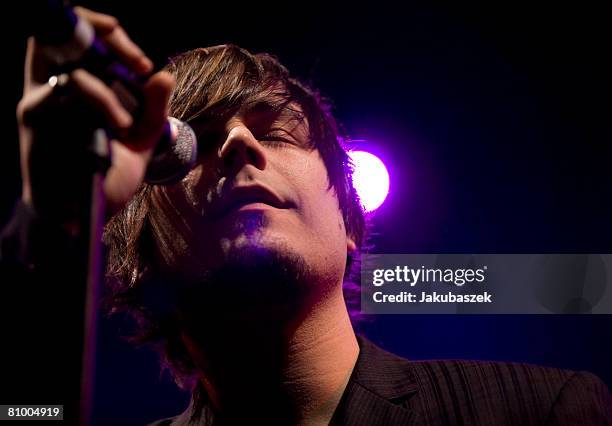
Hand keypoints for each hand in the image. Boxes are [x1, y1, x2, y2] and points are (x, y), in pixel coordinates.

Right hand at [16, 7, 174, 226]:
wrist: (84, 216)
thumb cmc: (105, 174)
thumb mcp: (140, 140)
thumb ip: (153, 108)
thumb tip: (163, 74)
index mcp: (76, 85)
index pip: (80, 33)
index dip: (109, 32)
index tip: (143, 63)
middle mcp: (52, 86)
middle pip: (61, 33)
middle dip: (104, 35)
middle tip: (136, 62)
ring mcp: (41, 101)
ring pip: (71, 66)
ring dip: (109, 87)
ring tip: (126, 122)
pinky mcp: (36, 120)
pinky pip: (64, 92)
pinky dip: (100, 103)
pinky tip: (118, 127)